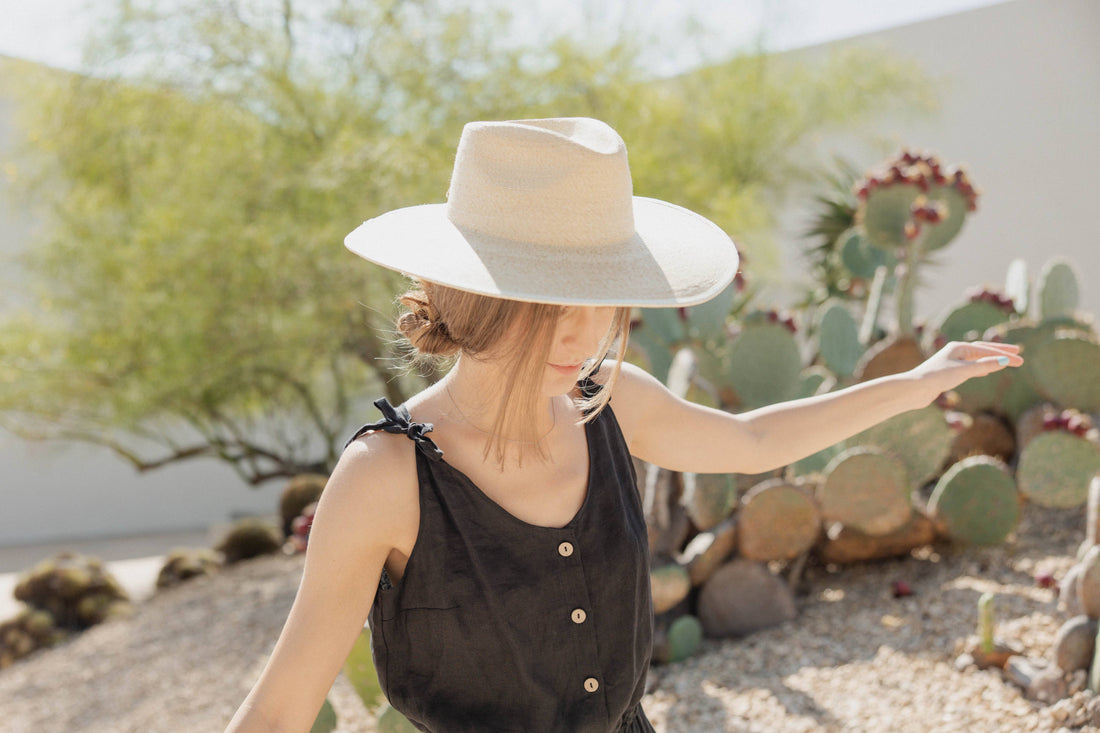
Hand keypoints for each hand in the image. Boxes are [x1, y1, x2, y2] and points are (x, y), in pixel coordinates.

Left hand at [904, 340, 1023, 407]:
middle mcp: (955, 352)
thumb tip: (1005, 361)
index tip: (1021, 359)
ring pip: (976, 358)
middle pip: (983, 350)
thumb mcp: (964, 371)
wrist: (915, 389)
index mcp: (958, 347)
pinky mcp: (948, 373)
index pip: (987, 350)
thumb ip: (984, 365)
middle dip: (1000, 351)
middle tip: (1018, 351)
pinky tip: (986, 371)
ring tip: (1006, 360)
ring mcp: (951, 362)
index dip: (1005, 355)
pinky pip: (970, 367)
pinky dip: (981, 367)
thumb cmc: (937, 377)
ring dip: (992, 359)